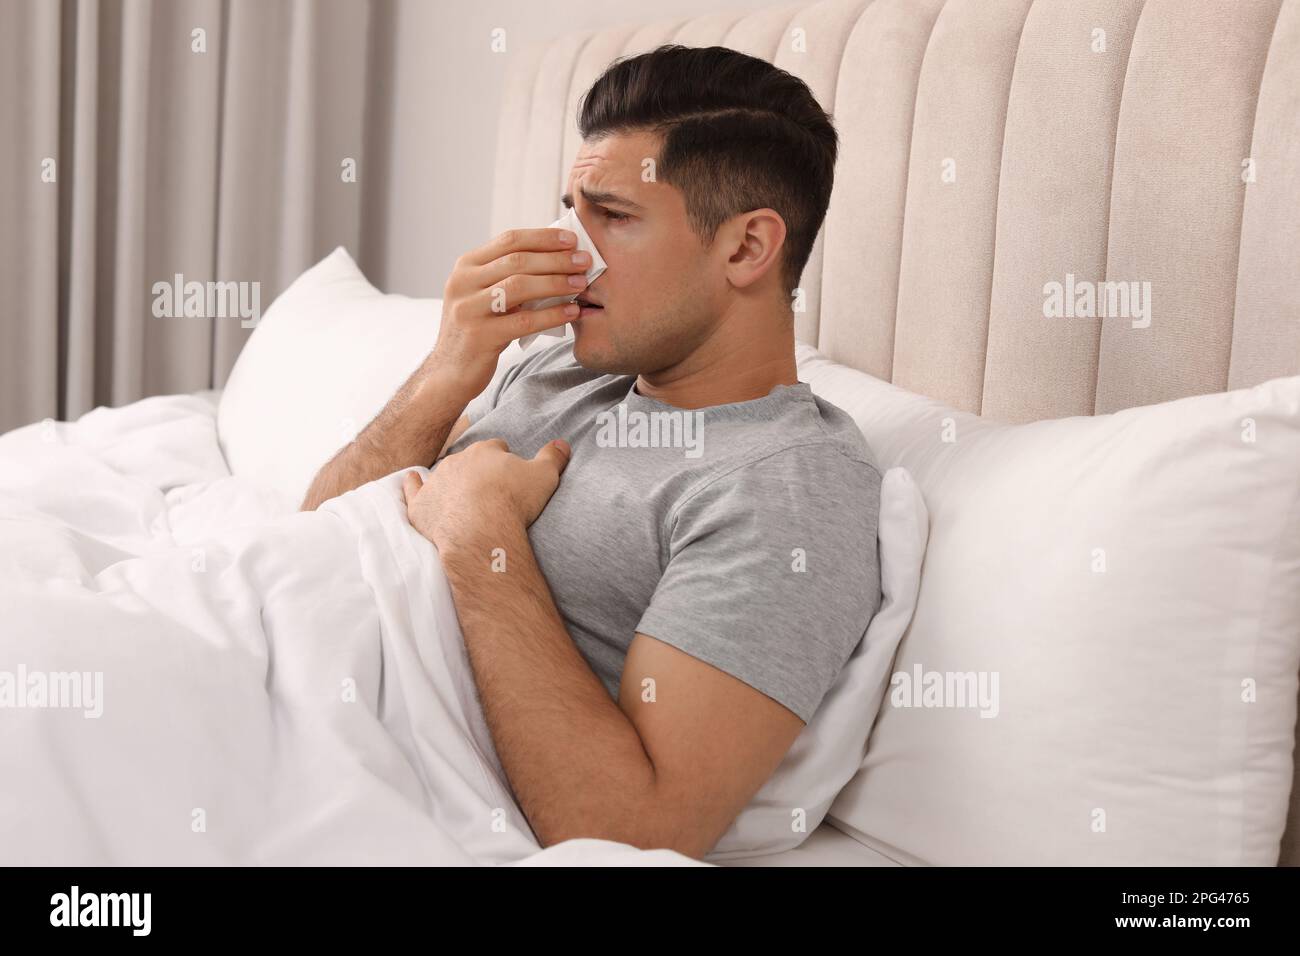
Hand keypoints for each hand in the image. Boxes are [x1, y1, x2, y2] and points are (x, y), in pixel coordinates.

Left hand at [402, 438, 571, 550]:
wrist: (479, 531)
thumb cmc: (513, 502)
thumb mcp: (545, 476)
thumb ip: (554, 457)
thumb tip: (562, 443)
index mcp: (486, 451)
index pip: (497, 448)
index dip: (505, 460)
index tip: (510, 475)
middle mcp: (457, 460)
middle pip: (469, 460)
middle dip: (478, 471)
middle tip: (490, 492)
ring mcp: (436, 482)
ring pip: (443, 475)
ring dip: (450, 482)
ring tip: (462, 498)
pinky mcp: (420, 505)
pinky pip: (412, 489)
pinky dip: (412, 485)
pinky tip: (413, 483)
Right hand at [430, 228, 590, 396]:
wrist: (448, 373)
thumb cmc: (477, 330)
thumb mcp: (484, 296)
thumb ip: (508, 276)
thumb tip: (556, 257)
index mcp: (466, 266)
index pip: (509, 240)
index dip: (543, 238)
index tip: (572, 240)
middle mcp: (463, 282)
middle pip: (517, 260)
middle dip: (555, 258)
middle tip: (584, 261)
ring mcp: (469, 309)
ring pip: (520, 286)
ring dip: (556, 282)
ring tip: (582, 283)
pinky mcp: (480, 336)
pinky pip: (524, 321)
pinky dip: (552, 314)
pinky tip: (572, 312)